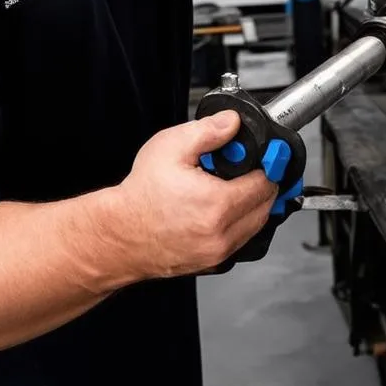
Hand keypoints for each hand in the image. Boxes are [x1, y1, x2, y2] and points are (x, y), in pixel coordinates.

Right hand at [109, 112, 278, 279]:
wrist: (118, 234)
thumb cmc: (140, 197)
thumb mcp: (171, 147)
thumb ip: (208, 130)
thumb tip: (232, 122)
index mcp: (217, 205)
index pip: (266, 183)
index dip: (267, 165)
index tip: (265, 157)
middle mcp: (221, 234)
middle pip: (267, 205)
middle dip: (262, 184)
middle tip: (246, 169)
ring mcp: (218, 253)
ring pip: (257, 225)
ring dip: (254, 205)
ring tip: (233, 187)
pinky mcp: (212, 263)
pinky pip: (241, 240)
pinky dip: (241, 224)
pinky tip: (223, 209)